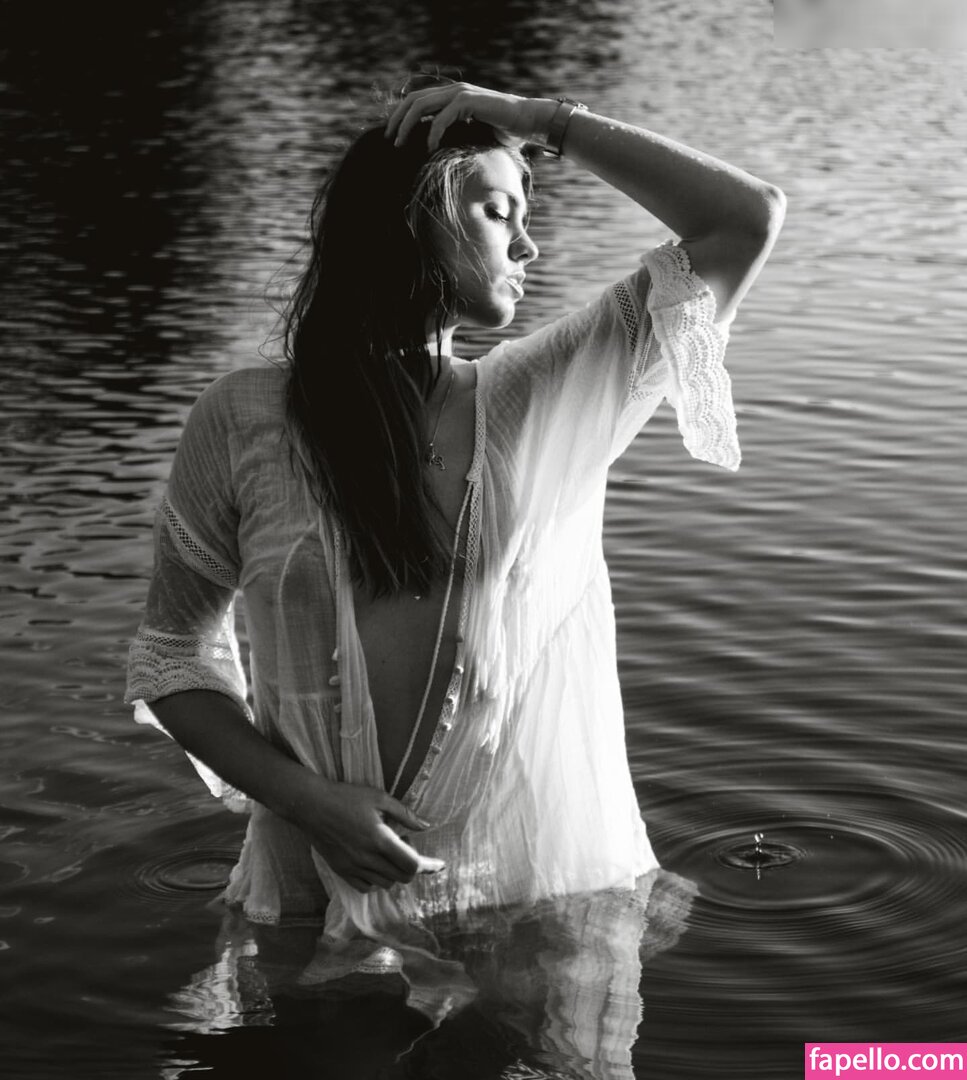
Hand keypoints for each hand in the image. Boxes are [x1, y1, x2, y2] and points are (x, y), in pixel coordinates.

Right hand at [293, 775, 444, 893]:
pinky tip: (375, 864)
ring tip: (387, 851)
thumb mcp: (379, 797)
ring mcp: (353, 867)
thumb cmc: (346, 797)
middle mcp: (367, 858)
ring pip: (385, 884)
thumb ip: (404, 814)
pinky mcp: (341, 871)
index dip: (428, 865)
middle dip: (411, 865)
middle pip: (402, 877)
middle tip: (404, 844)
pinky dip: (376, 880)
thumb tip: (426, 826)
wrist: (311, 805)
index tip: (439, 865)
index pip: (411, 864)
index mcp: (380, 839)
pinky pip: (366, 887)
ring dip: (394, 872)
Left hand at [385, 81, 553, 152]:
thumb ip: (454, 137)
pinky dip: (432, 133)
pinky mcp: (468, 101)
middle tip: (389, 139)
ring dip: (407, 125)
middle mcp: (453, 90)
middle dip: (397, 119)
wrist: (527, 123)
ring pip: (422, 104)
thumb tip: (436, 155)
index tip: (392, 135)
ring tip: (400, 143)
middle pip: (413, 100)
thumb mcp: (472, 135)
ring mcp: (460, 93)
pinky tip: (430, 147)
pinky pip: (441, 117)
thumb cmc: (503, 133)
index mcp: (451, 96)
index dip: (401, 116)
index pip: (418, 101)